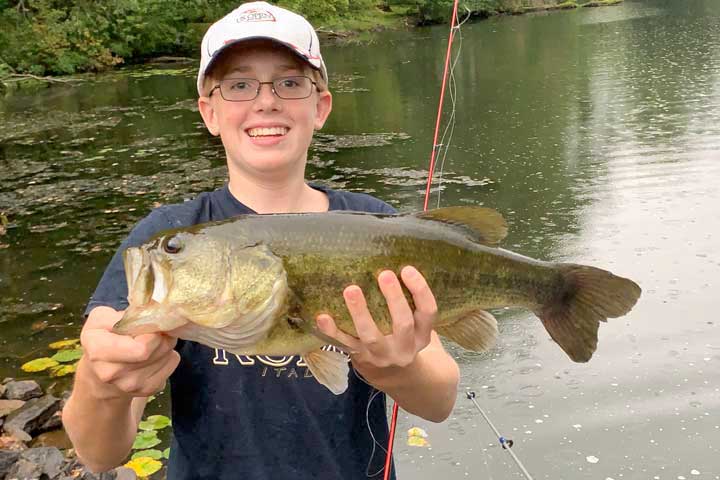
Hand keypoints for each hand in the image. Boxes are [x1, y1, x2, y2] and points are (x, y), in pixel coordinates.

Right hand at [78, 306, 179, 399]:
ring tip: (154, 342)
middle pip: (157, 351)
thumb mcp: (102, 318)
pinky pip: (171, 366)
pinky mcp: (147, 390)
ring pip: (167, 357)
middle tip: (155, 331)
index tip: (148, 324)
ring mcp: (130, 386)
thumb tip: (155, 311)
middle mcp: (112, 373)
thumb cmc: (103, 338)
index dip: (152, 333)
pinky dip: (169, 356)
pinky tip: (156, 354)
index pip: (142, 348)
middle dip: (162, 336)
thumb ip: (125, 314)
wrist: (101, 371)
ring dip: (167, 345)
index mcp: (98, 351)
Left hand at [316, 266, 436, 372]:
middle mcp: (404, 348)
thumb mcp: (418, 326)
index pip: (427, 312)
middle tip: (384, 274)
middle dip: (394, 299)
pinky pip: (344, 344)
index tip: (407, 269)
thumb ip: (412, 303)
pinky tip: (322, 316)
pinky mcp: (360, 358)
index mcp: (422, 336)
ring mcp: (381, 355)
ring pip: (371, 336)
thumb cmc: (406, 338)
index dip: (420, 290)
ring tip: (351, 289)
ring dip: (360, 313)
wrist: (398, 378)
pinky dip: (332, 331)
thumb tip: (396, 261)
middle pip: (403, 324)